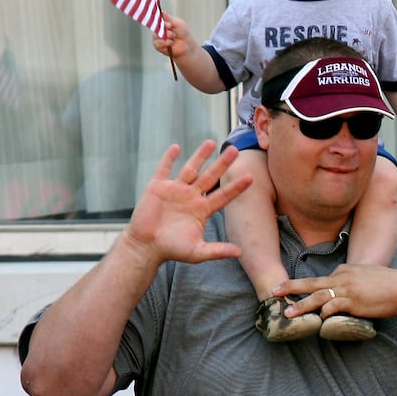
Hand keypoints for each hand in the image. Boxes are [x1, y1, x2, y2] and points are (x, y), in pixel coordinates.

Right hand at [123, 142, 251, 265]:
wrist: (146, 246)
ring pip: (190, 169)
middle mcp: (191, 197)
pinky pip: (164, 169)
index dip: (236, 186)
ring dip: (200, 156)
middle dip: (222, 164)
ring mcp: (175, 190)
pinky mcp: (157, 187)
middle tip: (235, 150)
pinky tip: (176, 147)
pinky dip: (169, 158)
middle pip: (210, 176)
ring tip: (211, 142)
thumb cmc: (172, 249)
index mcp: (203, 209)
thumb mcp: (198, 252)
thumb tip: (241, 253)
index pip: (224, 195)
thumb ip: (218, 251)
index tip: (250, 176)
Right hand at [151, 15, 194, 60]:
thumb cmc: (183, 32)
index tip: (170, 25)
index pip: (156, 18)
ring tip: (173, 37)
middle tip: (173, 33)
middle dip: (165, 30)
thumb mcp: (178, 24)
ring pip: (156, 35)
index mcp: (162, 21)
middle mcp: (158, 28)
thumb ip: (170, 19)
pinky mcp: (158, 45)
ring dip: (166, 36)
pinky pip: (157, 44)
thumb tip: (163, 12)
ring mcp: (157, 36)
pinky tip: (171, 42)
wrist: (186, 44)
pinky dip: (166, 43)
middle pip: (155, 27)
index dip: (161, 22)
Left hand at [273, 263, 396, 321]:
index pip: (322, 279)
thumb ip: (353, 283)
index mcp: (344, 270)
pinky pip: (332, 307)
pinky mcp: (352, 301)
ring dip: (301, 305)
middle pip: (311, 283)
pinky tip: (318, 320)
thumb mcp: (367, 278)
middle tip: (274, 291)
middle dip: (291, 287)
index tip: (292, 293)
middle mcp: (342, 277)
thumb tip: (344, 295)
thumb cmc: (389, 285)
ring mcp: (346, 289)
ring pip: (317, 296)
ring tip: (288, 313)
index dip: (307, 288)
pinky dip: (323, 313)